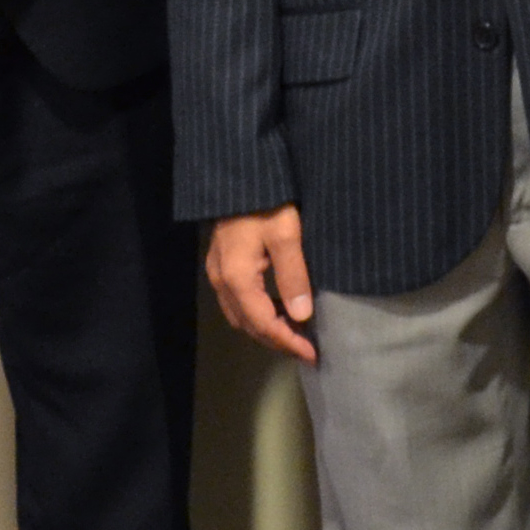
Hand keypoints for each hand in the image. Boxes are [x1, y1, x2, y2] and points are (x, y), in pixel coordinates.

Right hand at [206, 207, 318, 359]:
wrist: (239, 175)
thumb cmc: (266, 202)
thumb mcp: (286, 235)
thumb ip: (293, 276)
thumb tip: (301, 316)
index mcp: (237, 278)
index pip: (263, 324)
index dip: (288, 342)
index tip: (312, 354)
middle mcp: (221, 281)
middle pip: (248, 325)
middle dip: (277, 340)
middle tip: (306, 348)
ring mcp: (217, 272)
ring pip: (240, 315)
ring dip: (266, 329)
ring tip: (296, 333)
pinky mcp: (221, 263)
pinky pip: (238, 301)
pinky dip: (258, 313)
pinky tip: (279, 308)